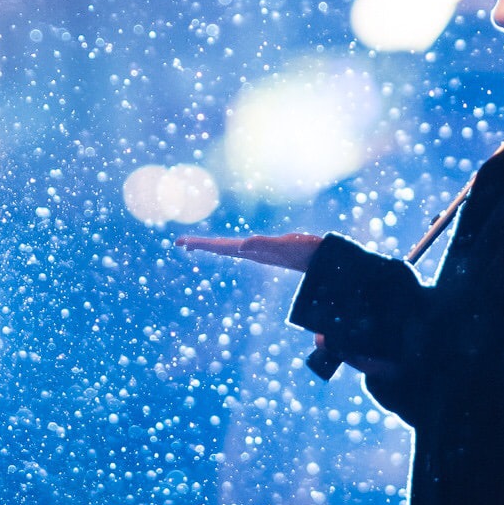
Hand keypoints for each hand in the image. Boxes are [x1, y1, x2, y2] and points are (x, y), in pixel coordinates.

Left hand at [177, 230, 325, 271]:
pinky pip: (243, 248)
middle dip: (201, 245)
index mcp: (251, 251)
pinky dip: (232, 246)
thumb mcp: (284, 244)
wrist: (324, 262)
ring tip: (198, 245)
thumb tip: (241, 245)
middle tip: (180, 243)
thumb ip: (263, 244)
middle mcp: (252, 253)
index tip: (181, 243)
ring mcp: (260, 252)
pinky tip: (232, 249)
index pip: (220, 246)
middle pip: (221, 248)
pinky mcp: (268, 251)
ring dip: (214, 246)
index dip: (201, 244)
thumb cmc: (305, 251)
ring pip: (230, 249)